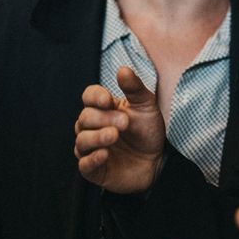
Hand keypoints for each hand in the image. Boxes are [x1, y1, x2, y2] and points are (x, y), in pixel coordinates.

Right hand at [74, 66, 165, 192]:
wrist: (157, 160)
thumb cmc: (148, 130)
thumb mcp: (146, 106)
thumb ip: (135, 88)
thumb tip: (123, 69)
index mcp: (103, 108)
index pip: (88, 97)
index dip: (94, 97)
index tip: (107, 100)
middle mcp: (93, 127)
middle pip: (85, 118)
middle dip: (103, 119)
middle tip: (124, 122)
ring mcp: (91, 148)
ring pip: (82, 141)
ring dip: (97, 137)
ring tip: (114, 135)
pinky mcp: (94, 170)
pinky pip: (84, 165)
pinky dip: (92, 159)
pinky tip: (104, 154)